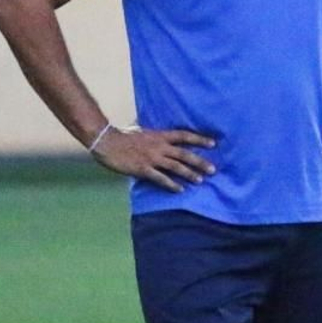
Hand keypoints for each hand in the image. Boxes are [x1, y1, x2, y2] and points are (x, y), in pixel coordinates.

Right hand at [90, 126, 214, 192]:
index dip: (199, 139)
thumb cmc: (124, 137)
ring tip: (201, 181)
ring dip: (189, 174)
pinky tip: (180, 190)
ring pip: (175, 167)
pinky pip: (161, 178)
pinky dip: (171, 184)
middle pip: (184, 154)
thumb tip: (165, 138)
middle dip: (200, 162)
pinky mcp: (143, 169)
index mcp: (160, 135)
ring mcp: (152, 158)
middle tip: (213, 169)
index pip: (184, 136)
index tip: (213, 143)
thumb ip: (156, 137)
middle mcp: (159, 146)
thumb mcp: (143, 132)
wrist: (107, 143)